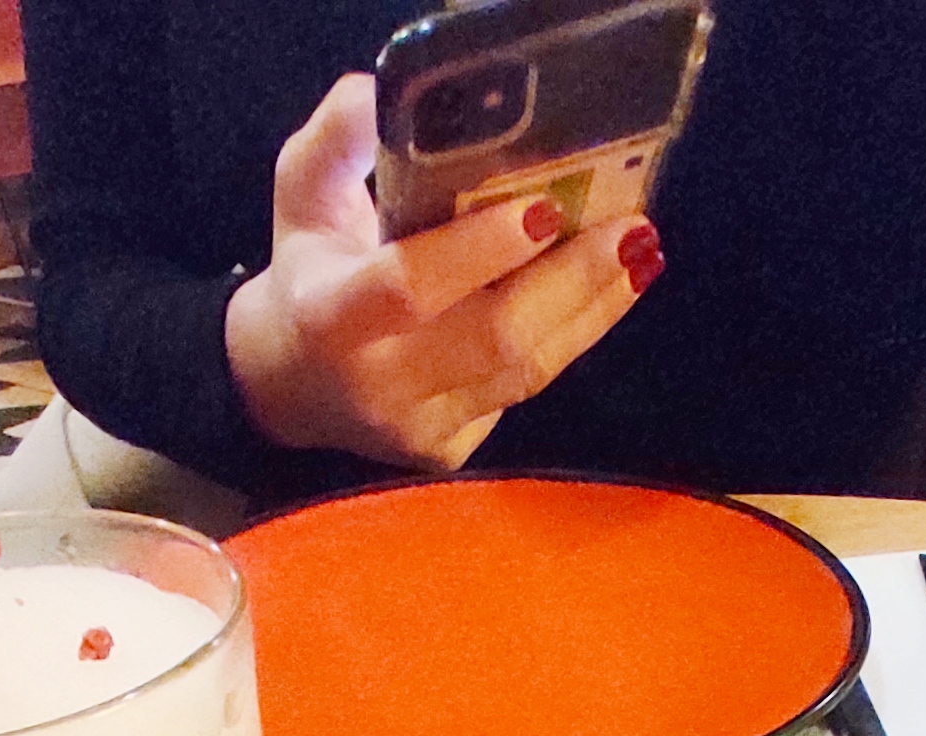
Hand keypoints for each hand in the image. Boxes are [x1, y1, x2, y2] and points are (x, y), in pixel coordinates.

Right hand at [224, 74, 661, 469]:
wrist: (287, 386)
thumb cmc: (307, 272)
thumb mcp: (301, 194)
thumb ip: (338, 141)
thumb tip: (381, 95)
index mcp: (329, 317)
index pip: (412, 287)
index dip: (480, 250)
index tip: (545, 207)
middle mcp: (376, 384)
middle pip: (494, 337)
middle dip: (571, 279)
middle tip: (629, 226)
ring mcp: (417, 427)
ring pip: (525, 371)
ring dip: (591, 308)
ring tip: (637, 251)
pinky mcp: (449, 450)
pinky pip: (524, 389)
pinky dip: (572, 335)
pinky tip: (608, 291)